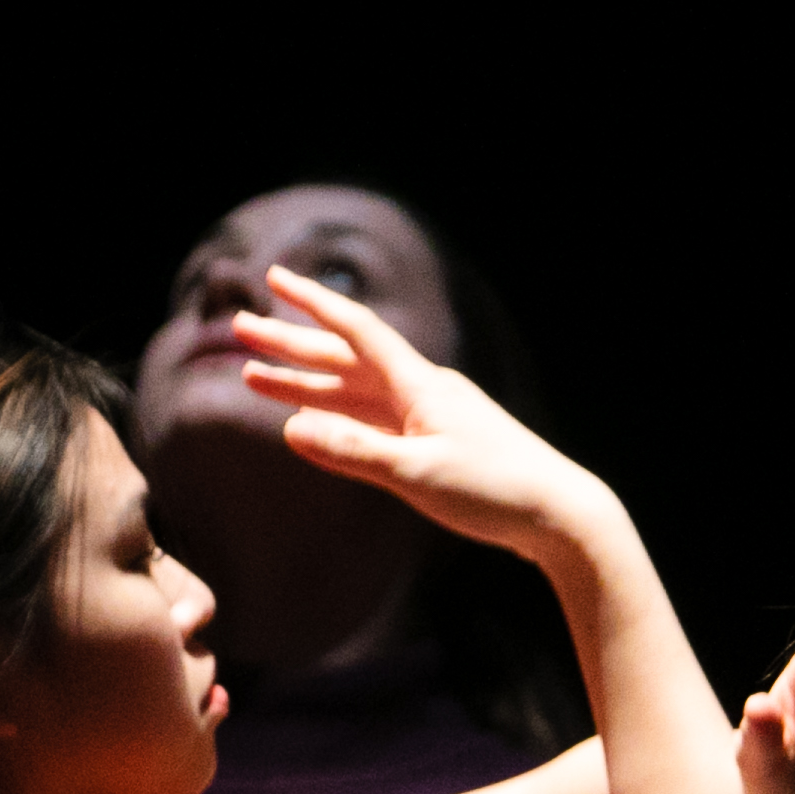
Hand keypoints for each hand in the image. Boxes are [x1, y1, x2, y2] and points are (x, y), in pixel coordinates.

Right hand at [235, 267, 611, 561]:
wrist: (555, 514)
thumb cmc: (494, 490)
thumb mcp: (417, 475)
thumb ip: (353, 452)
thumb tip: (293, 428)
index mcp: (419, 387)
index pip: (355, 333)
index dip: (311, 305)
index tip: (274, 279)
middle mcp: (418, 393)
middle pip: (342, 359)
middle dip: (289, 344)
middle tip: (238, 329)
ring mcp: (423, 419)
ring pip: (349, 392)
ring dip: (301, 383)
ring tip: (253, 377)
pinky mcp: (428, 445)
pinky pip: (366, 423)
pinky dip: (330, 417)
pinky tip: (306, 419)